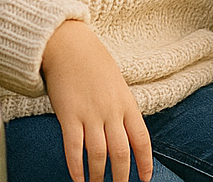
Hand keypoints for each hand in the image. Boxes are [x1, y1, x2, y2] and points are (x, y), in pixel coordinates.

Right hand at [40, 20, 152, 181]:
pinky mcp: (68, 114)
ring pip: (98, 155)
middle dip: (121, 176)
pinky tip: (77, 178)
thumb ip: (121, 107)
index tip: (145, 179)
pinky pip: (74, 148)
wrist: (67, 43)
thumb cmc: (92, 61)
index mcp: (127, 103)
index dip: (145, 163)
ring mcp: (90, 113)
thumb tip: (125, 131)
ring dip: (98, 176)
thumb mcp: (117, 82)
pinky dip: (76, 167)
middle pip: (121, 152)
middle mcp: (111, 111)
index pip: (142, 140)